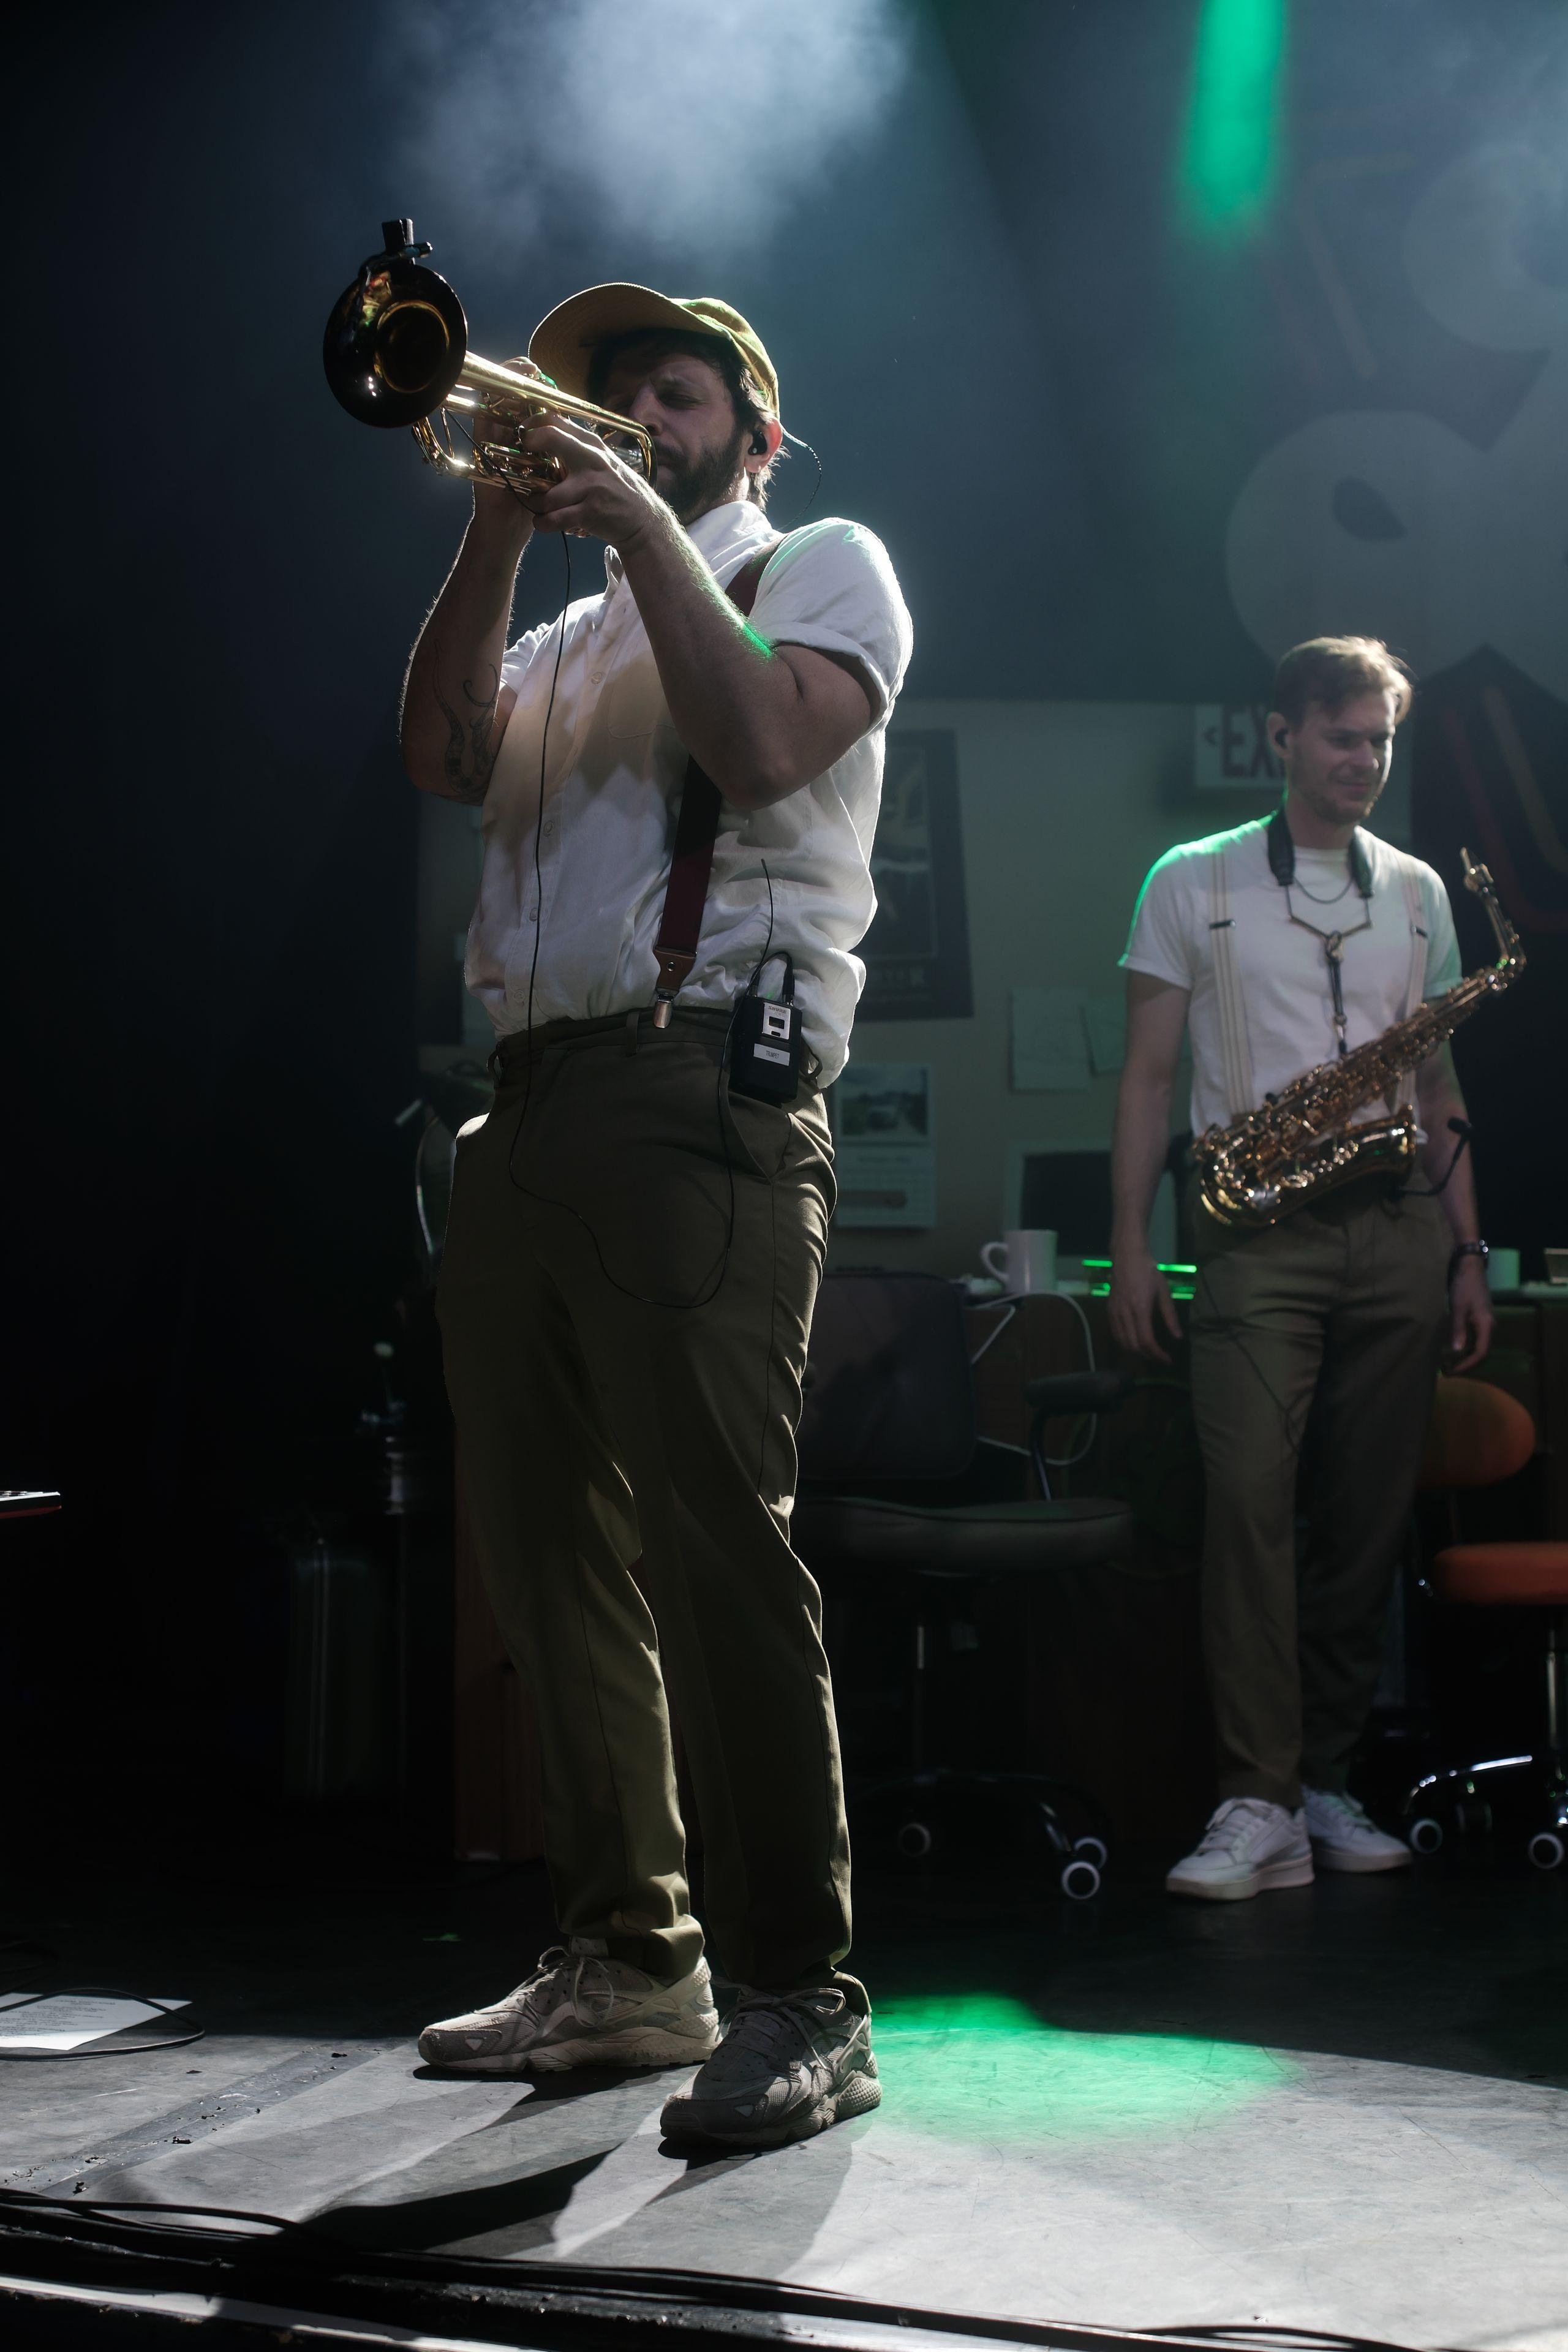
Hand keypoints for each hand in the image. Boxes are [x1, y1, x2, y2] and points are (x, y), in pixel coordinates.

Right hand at [469, 357, 548, 529]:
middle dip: (519, 378)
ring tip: (518, 370)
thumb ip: (556, 458)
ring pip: (493, 404)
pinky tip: (497, 395)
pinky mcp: (481, 452)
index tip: (543, 374)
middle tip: (530, 365)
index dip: (534, 388)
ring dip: (504, 386)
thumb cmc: (528, 506)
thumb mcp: (548, 477)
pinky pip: (481, 424)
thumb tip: (577, 440)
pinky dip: (488, 407)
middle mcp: (507, 439)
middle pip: (509, 398)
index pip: (527, 406)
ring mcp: (492, 444)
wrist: (508, 532)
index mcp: (524, 441)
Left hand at [519, 417, 668, 551]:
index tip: (523, 436)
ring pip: (546, 493)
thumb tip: (545, 434)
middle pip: (551, 437)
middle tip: (523, 463)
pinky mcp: (591, 512)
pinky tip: (543, 523)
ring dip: (533, 503)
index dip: (532, 424)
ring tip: (536, 507)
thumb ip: (577, 447)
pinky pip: (554, 519)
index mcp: (591, 444)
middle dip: (528, 445)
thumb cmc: (615, 489)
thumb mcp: (601, 460)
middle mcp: (591, 459)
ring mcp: (592, 486)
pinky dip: (542, 523)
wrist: (643, 520)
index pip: (556, 419)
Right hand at [1108, 1247, 1182, 1364]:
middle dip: (1148, 1356)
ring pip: (1122, 1343)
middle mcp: (1125, 1314)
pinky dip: (1125, 1344)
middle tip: (1161, 1357)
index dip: (1157, 1354)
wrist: (1126, 1257)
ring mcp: (1114, 1313)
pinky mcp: (1109, 1311)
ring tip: (1149, 1352)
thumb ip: (1170, 1316)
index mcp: (1140, 1308)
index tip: (1168, 1360)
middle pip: (1134, 1346)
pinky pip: (1115, 1334)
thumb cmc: (1148, 1271)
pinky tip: (1135, 1342)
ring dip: (1136, 1352)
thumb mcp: (1163, 1291)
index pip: (1147, 1340)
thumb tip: (1178, 1337)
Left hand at [1447, 1256, 1493, 1372]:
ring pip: (1479, 1347)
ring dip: (1465, 1357)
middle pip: (1481, 1353)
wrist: (1470, 1269)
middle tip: (1447, 1372)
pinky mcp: (1480, 1320)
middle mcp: (1490, 1327)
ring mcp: (1486, 1324)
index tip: (1452, 1371)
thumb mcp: (1458, 1308)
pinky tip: (1453, 1351)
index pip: (1481, 1352)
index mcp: (1487, 1325)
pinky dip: (1465, 1348)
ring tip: (1448, 1364)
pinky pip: (1476, 1340)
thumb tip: (1456, 1350)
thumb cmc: (1464, 1286)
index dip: (1467, 1364)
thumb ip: (1458, 1329)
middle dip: (1466, 1364)